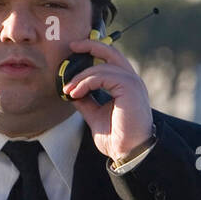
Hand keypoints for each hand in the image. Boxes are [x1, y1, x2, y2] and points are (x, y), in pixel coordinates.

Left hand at [60, 37, 153, 161]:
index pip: (111, 60)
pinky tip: (75, 93)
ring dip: (81, 77)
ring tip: (68, 90)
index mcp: (126, 85)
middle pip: (111, 52)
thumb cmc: (118, 138)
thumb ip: (87, 101)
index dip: (94, 53)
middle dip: (90, 46)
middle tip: (72, 47)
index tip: (75, 52)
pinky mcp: (129, 87)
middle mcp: (131, 80)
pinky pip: (102, 76)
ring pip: (102, 67)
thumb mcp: (96, 115)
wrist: (129, 153)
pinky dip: (85, 82)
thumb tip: (72, 92)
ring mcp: (132, 82)